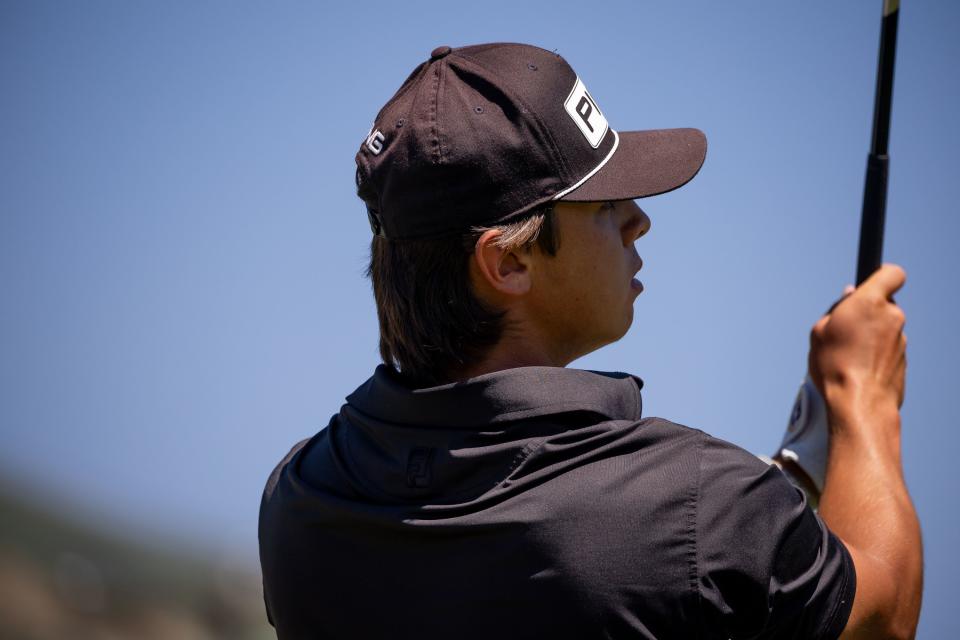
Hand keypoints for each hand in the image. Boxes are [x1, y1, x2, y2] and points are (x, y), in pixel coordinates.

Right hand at [808, 264, 906, 418]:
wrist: (859, 402)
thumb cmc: (835, 365)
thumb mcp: (820, 331)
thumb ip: (836, 309)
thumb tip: (848, 297)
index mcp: (871, 302)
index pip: (892, 273)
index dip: (881, 276)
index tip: (870, 284)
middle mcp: (892, 317)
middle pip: (884, 303)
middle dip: (867, 311)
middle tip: (845, 326)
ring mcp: (901, 339)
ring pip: (885, 327)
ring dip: (871, 334)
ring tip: (848, 352)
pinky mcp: (903, 359)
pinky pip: (887, 348)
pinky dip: (875, 353)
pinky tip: (857, 367)